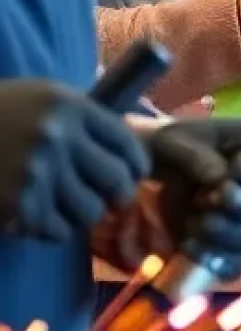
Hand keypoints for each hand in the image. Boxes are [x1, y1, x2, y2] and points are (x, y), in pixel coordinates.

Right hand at [0, 81, 149, 240]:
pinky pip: (57, 231)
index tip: (130, 175)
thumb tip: (128, 156)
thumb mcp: (42, 99)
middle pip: (117, 182)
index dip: (134, 166)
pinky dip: (52, 229)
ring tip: (63, 204)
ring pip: (91, 211)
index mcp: (70, 106)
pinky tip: (35, 215)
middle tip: (108, 199)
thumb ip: (84, 121)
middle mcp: (57, 137)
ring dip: (81, 213)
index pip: (127, 144)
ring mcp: (35, 173)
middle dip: (116, 195)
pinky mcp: (15, 206)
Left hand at [149, 120, 240, 274]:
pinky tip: (191, 247)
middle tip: (205, 201)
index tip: (227, 178)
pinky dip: (217, 260)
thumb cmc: (180, 149)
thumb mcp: (176, 141)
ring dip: (227, 235)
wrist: (165, 179)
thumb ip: (196, 156)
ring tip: (193, 224)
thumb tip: (219, 178)